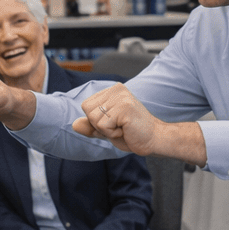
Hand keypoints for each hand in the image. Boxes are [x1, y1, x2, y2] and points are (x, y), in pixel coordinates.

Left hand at [73, 84, 208, 165]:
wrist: (154, 140)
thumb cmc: (132, 134)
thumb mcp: (106, 130)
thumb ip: (90, 126)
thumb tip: (73, 124)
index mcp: (112, 90)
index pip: (86, 106)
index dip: (96, 121)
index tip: (114, 123)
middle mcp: (116, 89)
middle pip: (87, 111)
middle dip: (100, 126)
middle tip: (119, 126)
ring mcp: (121, 97)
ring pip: (94, 119)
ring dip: (107, 130)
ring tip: (123, 128)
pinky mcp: (124, 108)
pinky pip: (103, 126)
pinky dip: (112, 134)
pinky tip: (126, 130)